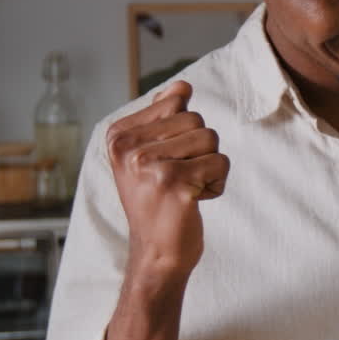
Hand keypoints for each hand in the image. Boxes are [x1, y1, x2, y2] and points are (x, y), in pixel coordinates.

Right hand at [106, 80, 229, 285]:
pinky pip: (220, 162)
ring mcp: (148, 164)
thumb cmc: (158, 202)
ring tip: (185, 189)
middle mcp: (128, 147)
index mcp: (118, 135)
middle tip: (178, 180)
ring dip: (209, 166)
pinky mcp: (173, 181)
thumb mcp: (150, 155)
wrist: (156, 254)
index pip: (176, 101)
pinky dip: (216, 183)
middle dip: (200, 150)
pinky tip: (194, 201)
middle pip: (196, 119)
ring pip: (211, 138)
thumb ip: (164, 117)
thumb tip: (182, 85)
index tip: (165, 161)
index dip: (184, 132)